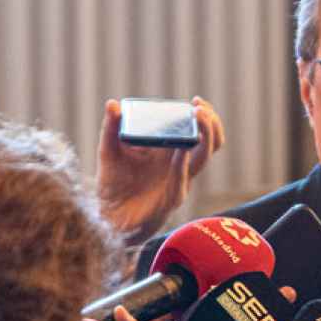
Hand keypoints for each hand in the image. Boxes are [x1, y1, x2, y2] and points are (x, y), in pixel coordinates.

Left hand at [97, 96, 225, 239]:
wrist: (109, 218)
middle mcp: (179, 165)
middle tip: (199, 108)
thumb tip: (112, 104)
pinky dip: (182, 164)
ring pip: (203, 159)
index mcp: (170, 150)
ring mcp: (178, 182)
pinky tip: (180, 150)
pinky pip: (182, 180)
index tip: (196, 101)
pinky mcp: (171, 200)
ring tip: (197, 118)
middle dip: (211, 124)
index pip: (199, 131)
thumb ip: (111, 128)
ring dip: (205, 137)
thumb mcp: (109, 151)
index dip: (204, 116)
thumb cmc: (114, 184)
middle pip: (210, 144)